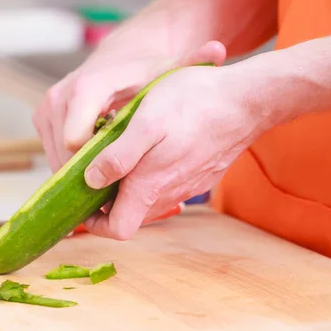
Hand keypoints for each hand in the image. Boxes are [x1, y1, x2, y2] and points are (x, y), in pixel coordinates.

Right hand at [33, 17, 225, 173]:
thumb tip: (219, 49)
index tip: (125, 181)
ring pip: (56, 160)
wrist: (122, 57)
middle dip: (91, 177)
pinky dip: (76, 165)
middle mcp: (59, 97)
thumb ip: (193, 61)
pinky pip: (53, 154)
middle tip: (121, 192)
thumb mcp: (169, 71)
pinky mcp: (42, 118)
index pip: (78, 144)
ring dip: (83, 175)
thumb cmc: (147, 71)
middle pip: (65, 157)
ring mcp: (46, 109)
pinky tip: (103, 166)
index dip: (100, 168)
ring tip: (114, 181)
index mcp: (86, 89)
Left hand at [83, 60, 270, 239]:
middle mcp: (170, 192)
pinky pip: (170, 182)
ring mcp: (189, 184)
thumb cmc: (195, 103)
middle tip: (100, 163)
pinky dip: (155, 171)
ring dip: (132, 181)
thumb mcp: (146, 123)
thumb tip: (92, 182)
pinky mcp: (201, 173)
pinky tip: (156, 142)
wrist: (246, 100)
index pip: (117, 229)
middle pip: (132, 213)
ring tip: (125, 147)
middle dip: (110, 196)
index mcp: (151, 185)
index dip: (95, 222)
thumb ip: (118, 157)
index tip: (84, 199)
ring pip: (150, 197)